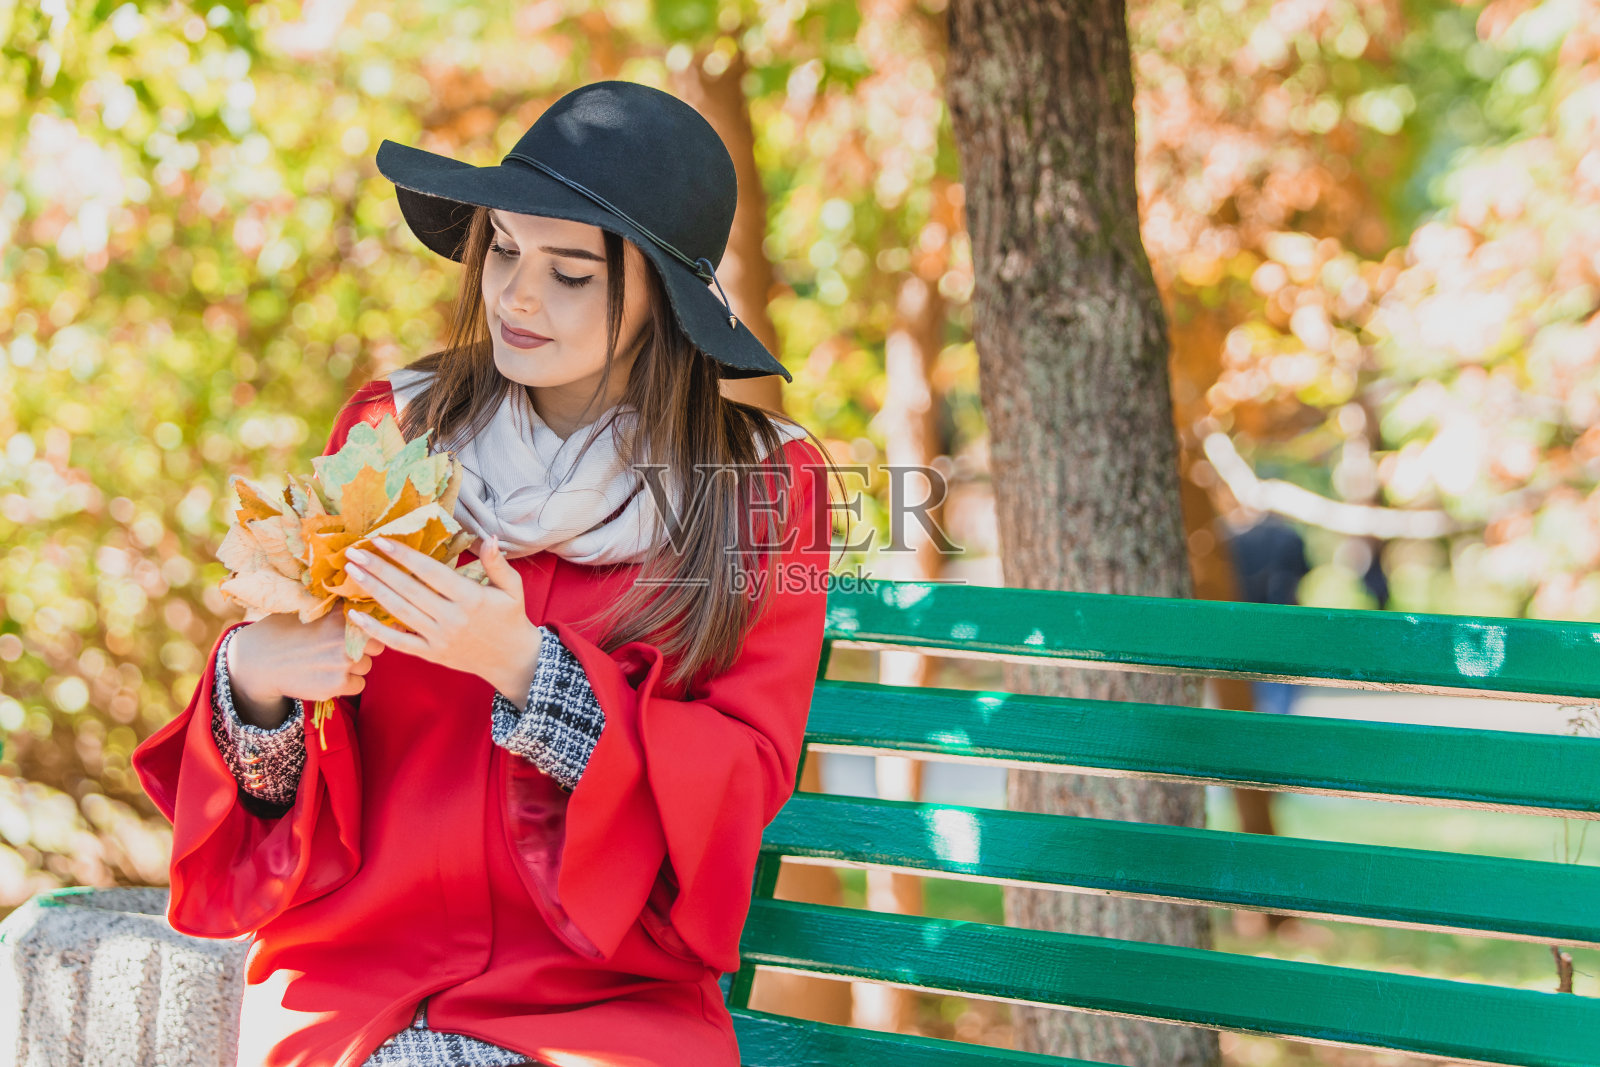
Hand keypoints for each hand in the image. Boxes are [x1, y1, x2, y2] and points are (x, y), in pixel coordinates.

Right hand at [231, 608, 383, 710]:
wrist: (259, 661)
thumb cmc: (285, 632)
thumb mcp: (311, 611)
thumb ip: (339, 609)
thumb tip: (367, 597)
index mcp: (340, 616)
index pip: (376, 619)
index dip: (375, 624)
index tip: (371, 628)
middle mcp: (345, 638)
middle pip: (377, 645)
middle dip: (366, 647)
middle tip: (343, 648)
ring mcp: (342, 663)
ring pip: (366, 666)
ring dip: (354, 667)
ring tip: (329, 662)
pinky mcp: (336, 685)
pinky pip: (358, 685)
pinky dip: (347, 684)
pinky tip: (327, 676)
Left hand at [342, 534, 539, 686]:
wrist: (512, 660)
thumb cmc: (510, 618)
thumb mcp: (512, 588)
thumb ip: (497, 563)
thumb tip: (489, 537)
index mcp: (470, 598)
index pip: (430, 572)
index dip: (404, 555)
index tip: (381, 540)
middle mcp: (452, 618)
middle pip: (408, 589)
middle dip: (379, 569)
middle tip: (354, 551)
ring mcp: (439, 637)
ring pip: (399, 611)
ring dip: (373, 591)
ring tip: (352, 572)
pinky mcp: (431, 654)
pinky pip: (398, 642)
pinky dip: (375, 630)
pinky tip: (355, 615)